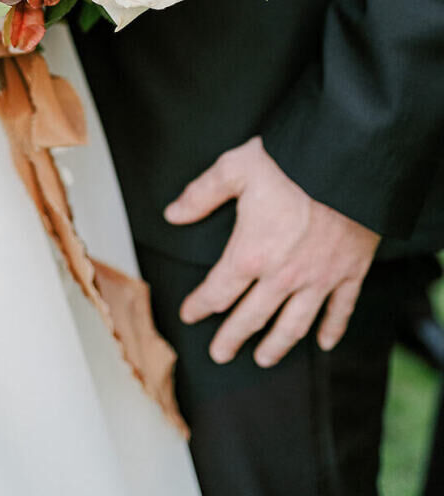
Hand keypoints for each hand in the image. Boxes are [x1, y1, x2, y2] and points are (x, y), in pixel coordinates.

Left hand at [165, 137, 380, 367]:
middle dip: (232, 337)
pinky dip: (332, 329)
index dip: (200, 305)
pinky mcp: (350, 271)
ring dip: (277, 345)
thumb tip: (172, 214)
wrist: (345, 162)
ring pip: (294, 324)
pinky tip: (325, 344)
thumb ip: (201, 194)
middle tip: (219, 354)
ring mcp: (319, 278)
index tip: (189, 315)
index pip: (218, 291)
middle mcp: (283, 275)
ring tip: (264, 360)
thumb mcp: (234, 169)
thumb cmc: (287, 163)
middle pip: (252, 317)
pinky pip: (341, 309)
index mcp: (251, 253)